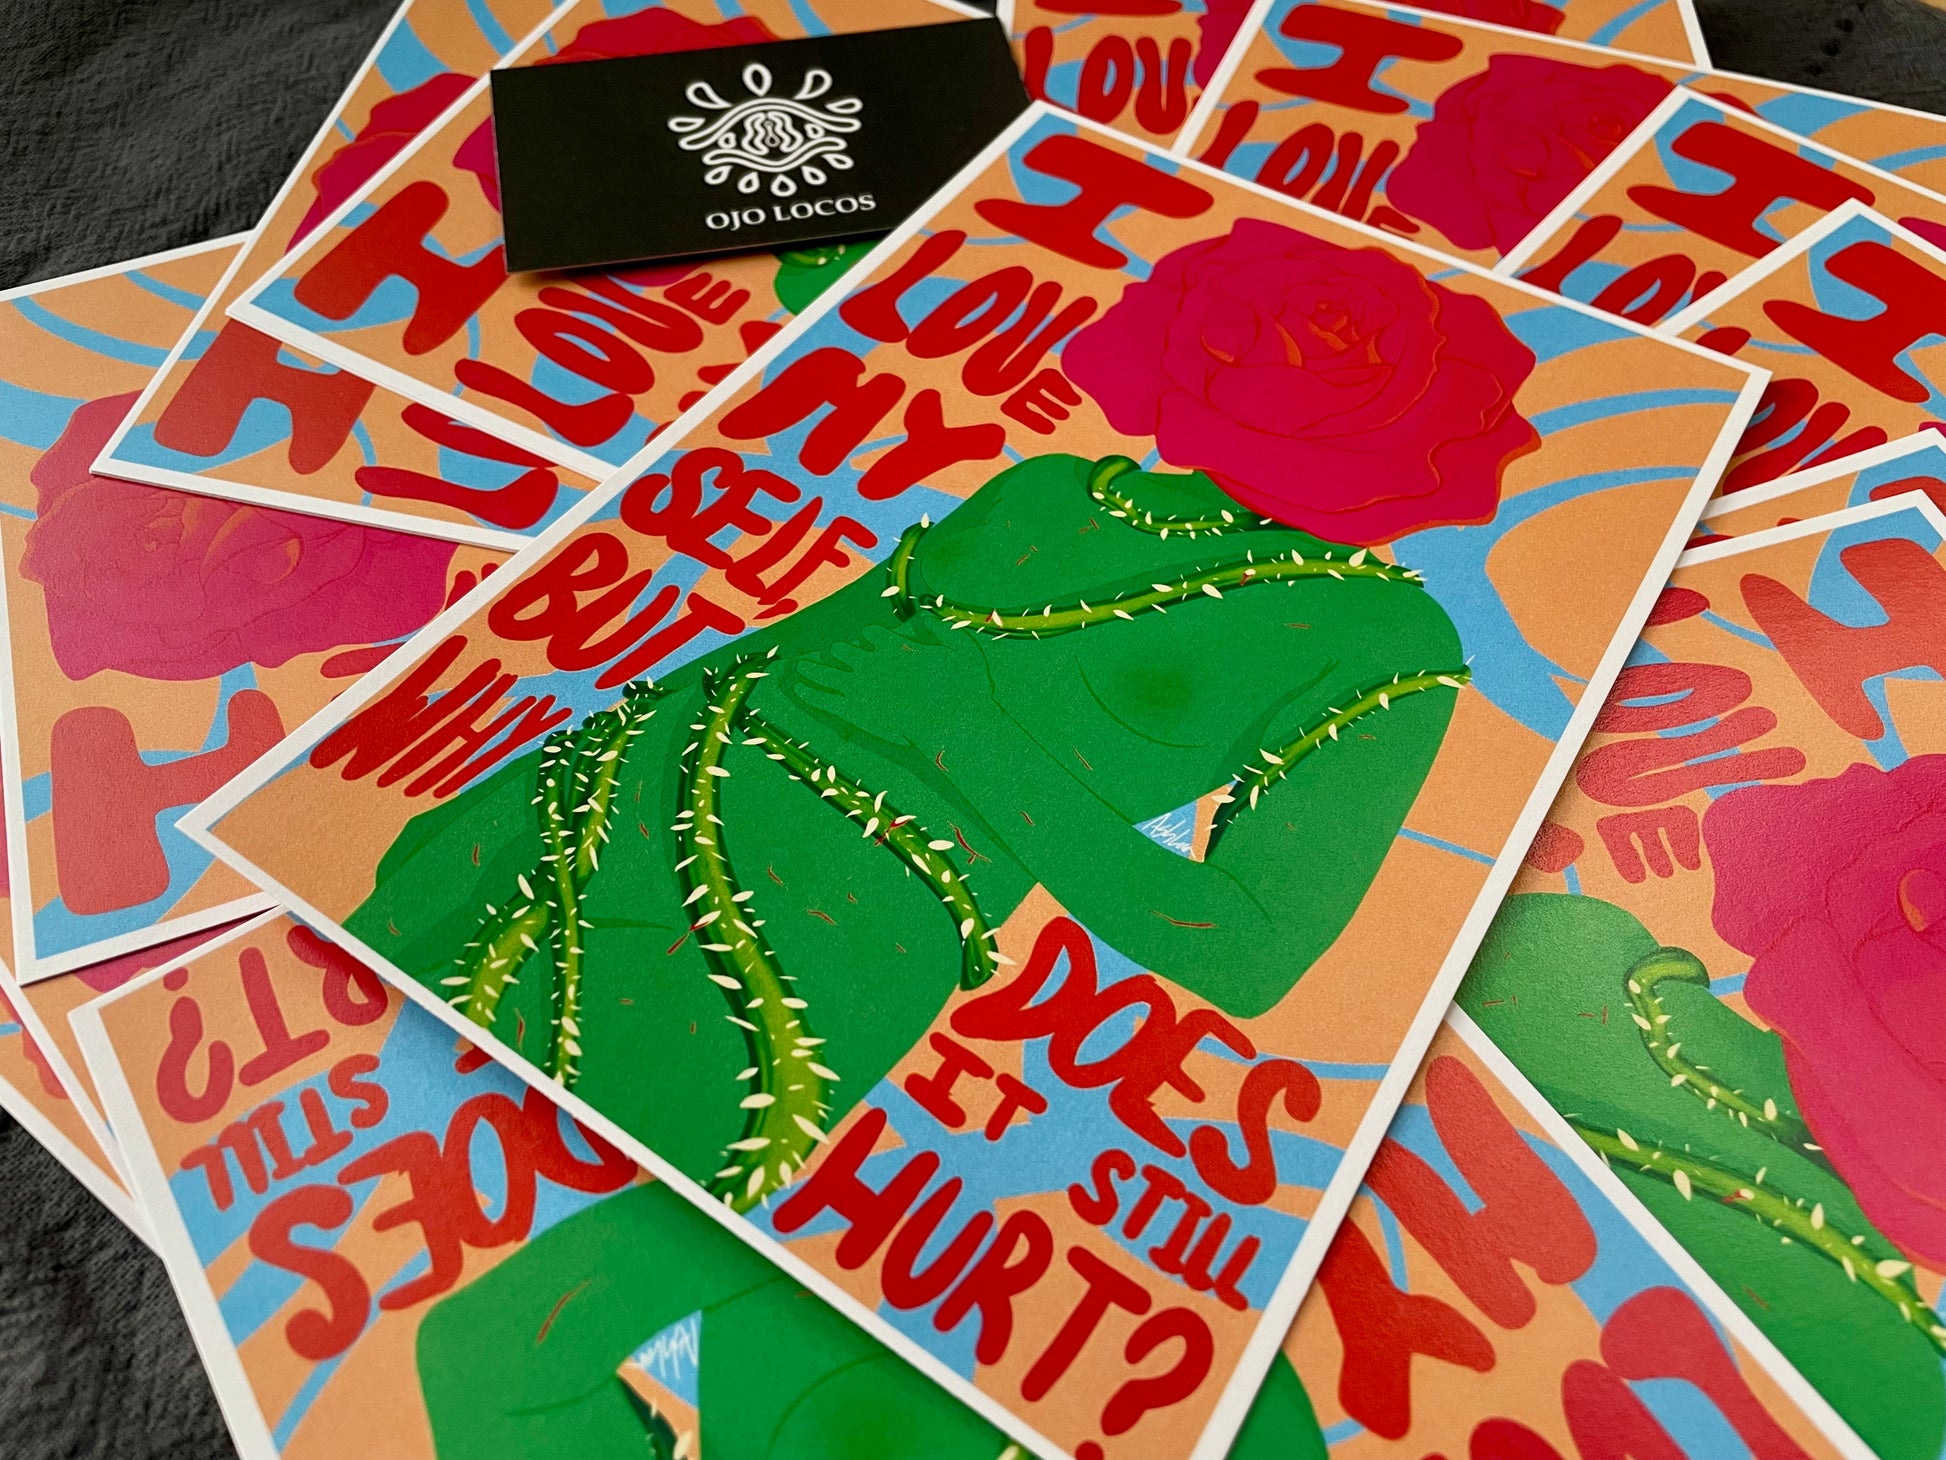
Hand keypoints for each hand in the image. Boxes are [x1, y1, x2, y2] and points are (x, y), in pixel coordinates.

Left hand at [786, 616, 1001, 749]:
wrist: (951, 725)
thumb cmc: (963, 690)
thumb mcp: (963, 650)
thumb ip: (942, 630)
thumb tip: (927, 614)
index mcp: (894, 646)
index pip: (870, 634)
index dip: (870, 638)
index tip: (870, 642)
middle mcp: (870, 663)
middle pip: (843, 650)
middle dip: (841, 652)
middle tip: (836, 654)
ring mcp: (858, 687)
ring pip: (824, 671)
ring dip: (812, 668)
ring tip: (802, 666)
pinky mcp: (851, 711)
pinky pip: (821, 698)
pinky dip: (809, 693)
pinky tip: (799, 689)